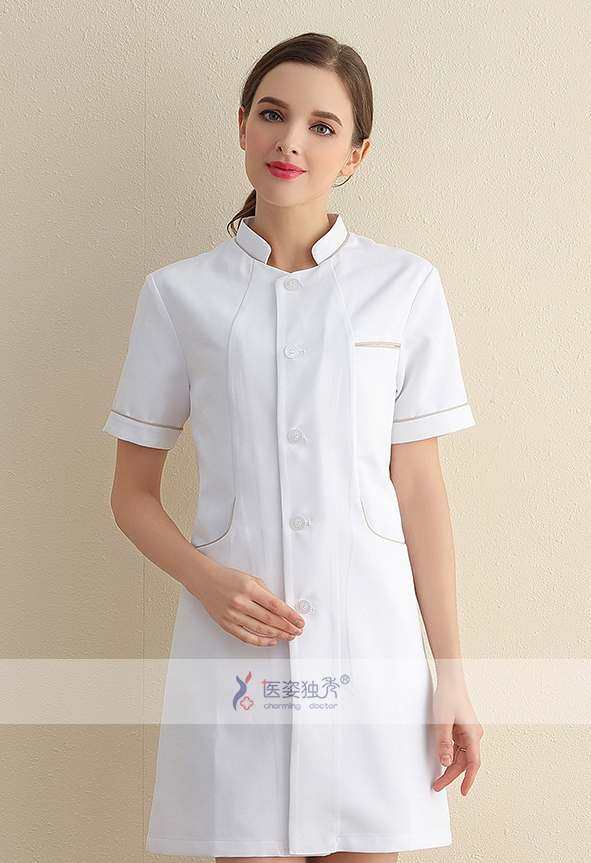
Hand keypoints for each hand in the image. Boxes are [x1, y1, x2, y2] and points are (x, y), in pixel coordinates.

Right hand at [188, 562, 305, 646]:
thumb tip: (281, 608)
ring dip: (278, 635)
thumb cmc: (228, 579)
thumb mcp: (251, 579)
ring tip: (289, 636)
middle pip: (270, 619)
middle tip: (297, 631)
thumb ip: (266, 593)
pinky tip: (271, 641)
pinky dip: (260, 641)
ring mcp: (233, 615)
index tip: (299, 621)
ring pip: (260, 629)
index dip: (290, 615)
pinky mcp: (227, 624)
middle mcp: (241, 603)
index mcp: (249, 589)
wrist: (206, 582)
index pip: (275, 605)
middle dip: (287, 627)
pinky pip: (246, 637)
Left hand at [431, 679, 483, 795]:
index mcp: (473, 734)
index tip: (463, 792)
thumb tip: (445, 763)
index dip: (469, 779)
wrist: (450, 681)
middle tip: (438, 785)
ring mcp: (468, 732)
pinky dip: (450, 755)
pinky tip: (442, 761)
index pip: (473, 763)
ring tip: (438, 778)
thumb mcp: (442, 722)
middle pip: (465, 761)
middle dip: (452, 775)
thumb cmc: (448, 697)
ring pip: (461, 756)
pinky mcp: (462, 729)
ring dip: (450, 766)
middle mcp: (474, 735)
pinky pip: (457, 747)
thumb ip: (443, 743)